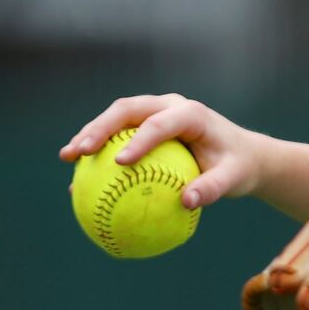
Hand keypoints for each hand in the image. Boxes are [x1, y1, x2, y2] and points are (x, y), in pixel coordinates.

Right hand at [59, 94, 262, 209]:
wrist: (241, 154)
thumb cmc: (238, 166)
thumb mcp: (234, 179)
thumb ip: (213, 188)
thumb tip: (187, 203)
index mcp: (190, 113)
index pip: (159, 123)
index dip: (137, 140)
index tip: (119, 163)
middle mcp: (169, 106)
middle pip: (127, 110)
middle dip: (99, 128)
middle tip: (78, 152)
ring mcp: (155, 112)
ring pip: (116, 117)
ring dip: (90, 134)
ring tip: (67, 157)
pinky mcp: (146, 125)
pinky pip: (117, 135)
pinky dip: (98, 152)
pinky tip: (79, 179)